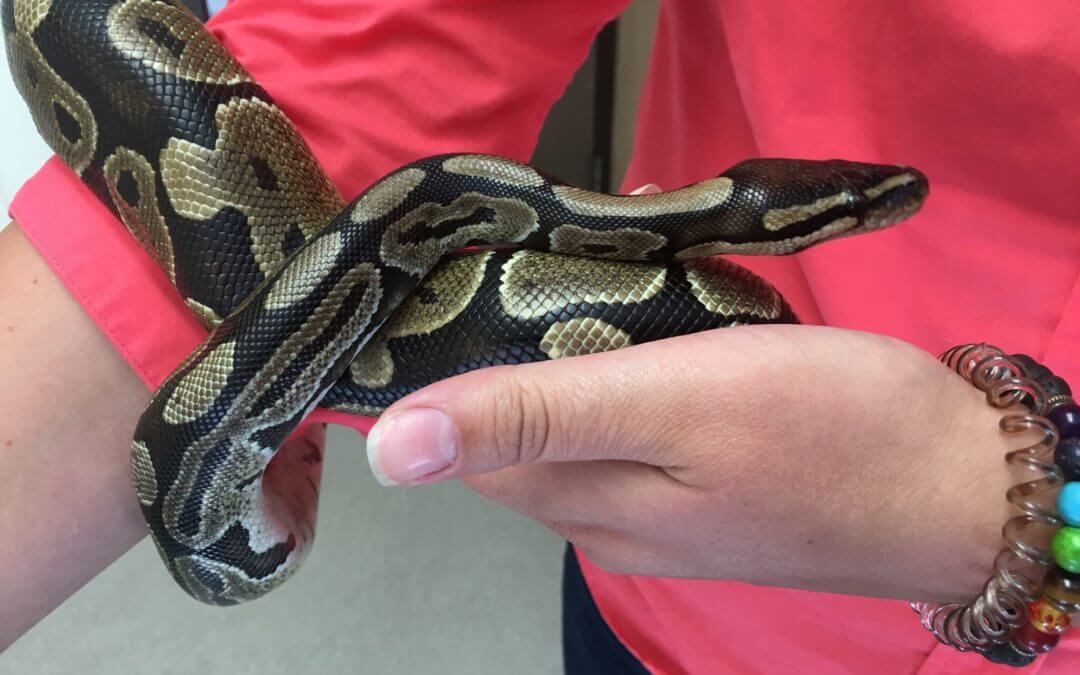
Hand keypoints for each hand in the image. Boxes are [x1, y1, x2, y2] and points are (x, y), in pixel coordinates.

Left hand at [364, 324, 1016, 602]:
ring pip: (580, 420)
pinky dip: (633, 368)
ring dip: (582, 351)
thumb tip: (388, 452)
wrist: (960, 483)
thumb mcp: (668, 399)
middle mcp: (605, 517)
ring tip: (611, 280)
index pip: (465, 437)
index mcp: (580, 499)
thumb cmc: (822, 429)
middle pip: (521, 427)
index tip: (466, 290)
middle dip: (522, 346)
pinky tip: (660, 322)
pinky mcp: (706, 487)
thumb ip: (532, 417)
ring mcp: (658, 508)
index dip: (453, 364)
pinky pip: (636, 424)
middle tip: (552, 265)